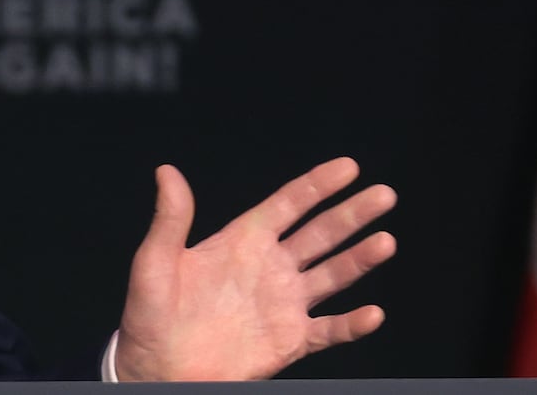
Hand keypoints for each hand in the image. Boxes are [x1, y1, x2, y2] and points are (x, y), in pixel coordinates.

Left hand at [114, 157, 395, 381]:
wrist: (159, 369)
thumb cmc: (150, 314)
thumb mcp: (155, 261)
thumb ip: (171, 219)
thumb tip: (166, 172)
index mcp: (241, 242)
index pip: (287, 205)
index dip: (317, 185)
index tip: (348, 167)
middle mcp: (269, 268)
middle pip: (320, 234)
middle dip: (351, 214)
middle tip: (383, 195)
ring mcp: (283, 303)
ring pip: (333, 275)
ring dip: (359, 260)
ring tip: (386, 241)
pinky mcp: (289, 339)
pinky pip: (329, 330)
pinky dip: (352, 324)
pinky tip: (372, 313)